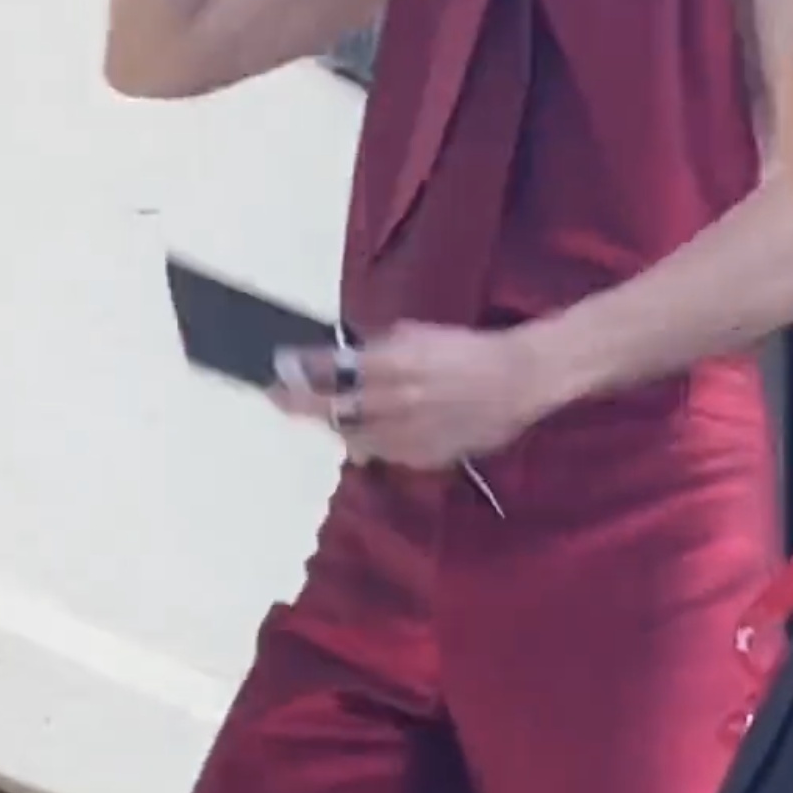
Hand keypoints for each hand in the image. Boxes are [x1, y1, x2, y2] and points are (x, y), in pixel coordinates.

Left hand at [269, 318, 557, 470]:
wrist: (516, 380)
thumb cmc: (466, 350)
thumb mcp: (419, 336)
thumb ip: (381, 349)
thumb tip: (350, 358)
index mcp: (393, 365)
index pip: (333, 368)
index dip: (301, 368)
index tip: (278, 366)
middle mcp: (394, 402)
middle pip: (332, 409)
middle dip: (299, 403)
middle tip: (276, 397)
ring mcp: (407, 434)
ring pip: (354, 436)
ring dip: (334, 424)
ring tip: (322, 415)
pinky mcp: (423, 456)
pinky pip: (384, 453)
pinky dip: (370, 442)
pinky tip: (366, 434)